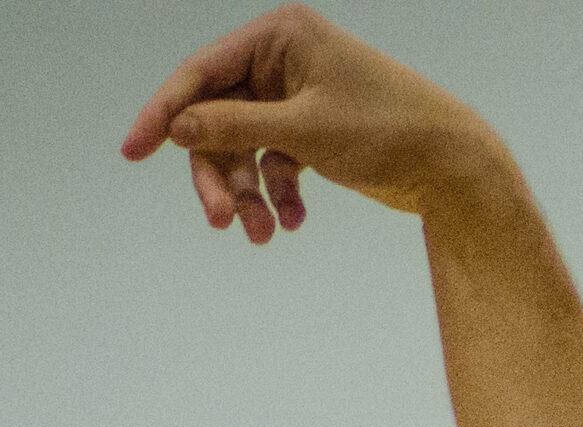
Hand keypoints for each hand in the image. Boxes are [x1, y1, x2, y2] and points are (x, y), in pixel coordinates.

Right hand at [122, 7, 501, 241]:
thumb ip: (236, 126)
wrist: (450, 164)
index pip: (202, 71)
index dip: (165, 112)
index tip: (132, 151)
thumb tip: (178, 127)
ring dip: (249, 195)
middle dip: (219, 172)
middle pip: (218, 118)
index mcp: (280, 35)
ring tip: (264, 234)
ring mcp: (296, 98)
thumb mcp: (304, 129)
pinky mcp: (311, 135)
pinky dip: (278, 197)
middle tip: (222, 221)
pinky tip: (294, 221)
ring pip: (245, 150)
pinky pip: (273, 167)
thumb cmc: (386, 129)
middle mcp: (284, 60)